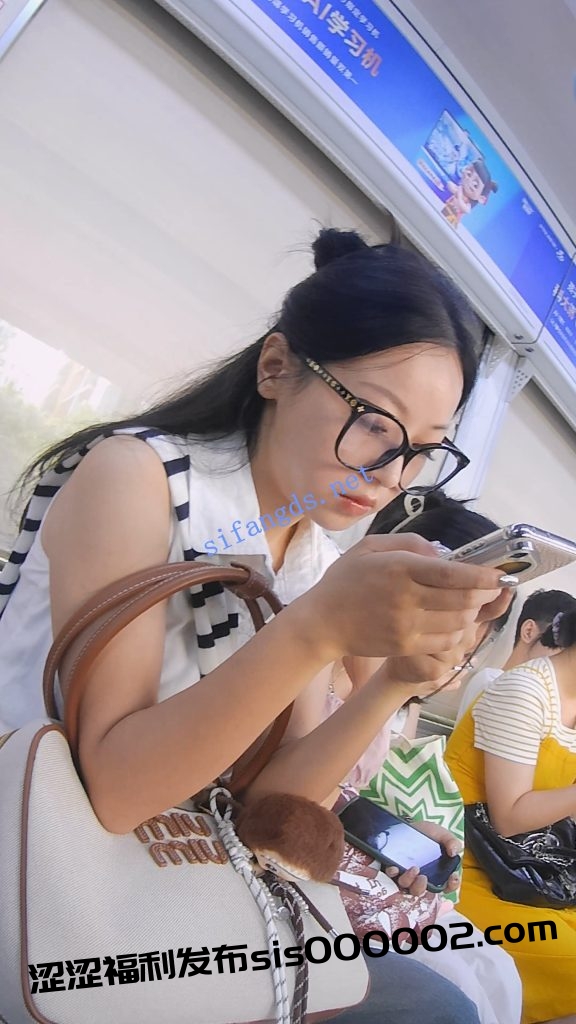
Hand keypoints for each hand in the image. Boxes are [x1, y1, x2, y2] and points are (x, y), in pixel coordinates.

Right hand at [306, 533, 509, 661]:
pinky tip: (454, 624)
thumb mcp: (371, 547)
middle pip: (462, 599)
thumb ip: (409, 543)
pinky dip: (457, 633)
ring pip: (458, 622)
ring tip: (472, 604)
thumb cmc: (345, 580)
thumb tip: (442, 554)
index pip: (452, 573)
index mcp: (400, 568)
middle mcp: (406, 597)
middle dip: (485, 594)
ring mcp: (407, 625)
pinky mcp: (405, 646)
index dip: (482, 576)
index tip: (499, 575)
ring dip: (472, 613)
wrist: (322, 622)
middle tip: (492, 588)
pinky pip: (445, 641)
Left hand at [384, 820, 461, 895]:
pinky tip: (394, 867)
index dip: (451, 885)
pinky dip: (393, 873)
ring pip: (406, 886)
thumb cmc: (427, 833)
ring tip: (413, 869)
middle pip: (422, 891)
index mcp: (437, 874)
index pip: (447, 886)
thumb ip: (451, 842)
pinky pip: (391, 876)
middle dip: (422, 887)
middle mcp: (421, 878)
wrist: (408, 824)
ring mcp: (405, 875)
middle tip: (423, 878)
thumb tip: (454, 852)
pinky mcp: (393, 868)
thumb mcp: (442, 835)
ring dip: (408, 881)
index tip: (453, 877)